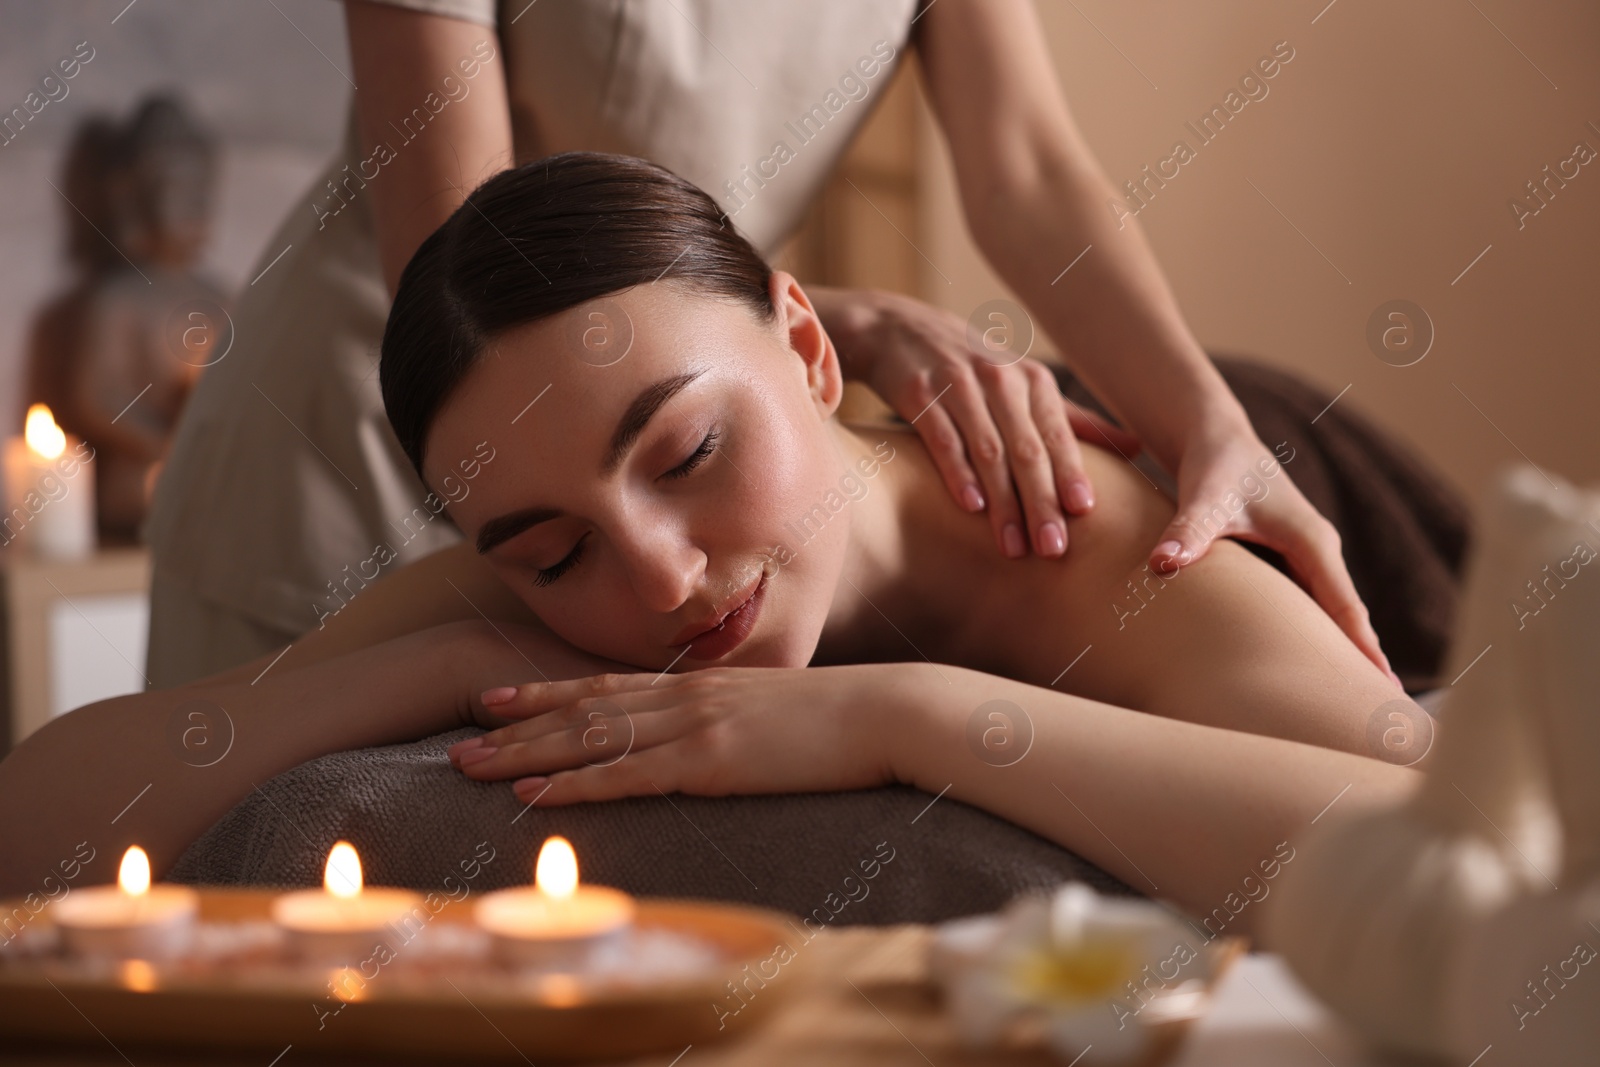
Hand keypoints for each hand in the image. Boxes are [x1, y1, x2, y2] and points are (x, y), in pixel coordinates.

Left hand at [445, 664, 912, 804]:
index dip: (545, 692)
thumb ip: (736, 716)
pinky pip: (627, 776)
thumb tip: (718, 733)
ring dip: (525, 755)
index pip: (606, 686)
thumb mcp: (778, 707)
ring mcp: (694, 726)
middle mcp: (684, 697)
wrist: (888, 710)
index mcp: (700, 684)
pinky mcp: (710, 762)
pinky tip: (535, 797)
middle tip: (460, 737)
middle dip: (516, 726)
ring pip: (589, 739)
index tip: (498, 697)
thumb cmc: (845, 715)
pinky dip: (574, 787)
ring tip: (471, 767)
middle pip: (582, 710)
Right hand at [814, 286, 1139, 559]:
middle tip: (1054, 549)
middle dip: (1042, 501)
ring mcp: (957, 385)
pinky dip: (958, 473)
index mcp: (1031, 381)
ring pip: (988, 451)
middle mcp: (999, 379)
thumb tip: (1136, 446)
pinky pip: (943, 438)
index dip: (1071, 473)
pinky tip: (971, 507)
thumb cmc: (969, 368)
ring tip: (1014, 547)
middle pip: (1027, 449)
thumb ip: (1074, 420)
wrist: (895, 329)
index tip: (1086, 514)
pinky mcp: (919, 393)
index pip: (1058, 435)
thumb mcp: (1022, 384)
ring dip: (1003, 502)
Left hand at [1148, 416, 1401, 687]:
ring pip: (1333, 609)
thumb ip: (1186, 533)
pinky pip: (1313, 602)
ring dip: (1346, 648)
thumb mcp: (1203, 498)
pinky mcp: (1289, 557)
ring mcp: (1307, 553)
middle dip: (1365, 658)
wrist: (1214, 437)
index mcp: (1311, 541)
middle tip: (1386, 711)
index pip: (1343, 605)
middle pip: (1349, 613)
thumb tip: (1162, 565)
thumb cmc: (1213, 466)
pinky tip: (1320, 663)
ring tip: (1361, 698)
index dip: (1361, 646)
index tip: (1382, 685)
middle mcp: (1318, 548)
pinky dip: (1322, 631)